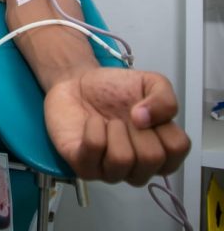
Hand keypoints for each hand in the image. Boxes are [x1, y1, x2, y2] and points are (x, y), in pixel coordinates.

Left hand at [44, 67, 189, 185]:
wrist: (77, 83)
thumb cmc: (115, 90)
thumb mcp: (150, 84)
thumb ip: (164, 98)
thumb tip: (146, 119)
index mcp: (159, 151)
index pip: (177, 150)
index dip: (163, 126)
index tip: (147, 114)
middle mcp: (137, 167)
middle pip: (152, 158)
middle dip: (138, 129)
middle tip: (125, 118)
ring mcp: (110, 170)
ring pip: (122, 160)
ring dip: (115, 130)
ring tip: (109, 121)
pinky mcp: (83, 166)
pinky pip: (93, 149)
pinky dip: (93, 127)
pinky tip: (92, 123)